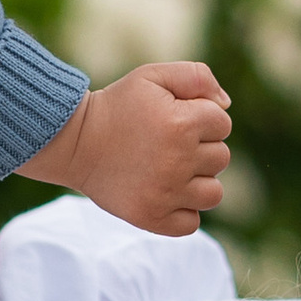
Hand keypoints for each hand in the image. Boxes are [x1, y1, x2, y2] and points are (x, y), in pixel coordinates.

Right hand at [29, 61, 231, 239]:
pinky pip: (192, 223)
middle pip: (221, 158)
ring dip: (197, 182)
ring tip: (170, 170)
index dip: (200, 118)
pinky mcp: (152, 218)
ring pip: (213, 193)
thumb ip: (197, 77)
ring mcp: (166, 193)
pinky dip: (182, 212)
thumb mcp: (153, 76)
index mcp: (183, 123)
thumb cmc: (118, 107)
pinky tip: (165, 193)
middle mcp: (178, 160)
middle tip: (167, 144)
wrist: (75, 142)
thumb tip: (225, 105)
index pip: (222, 123)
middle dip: (200, 148)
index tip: (174, 119)